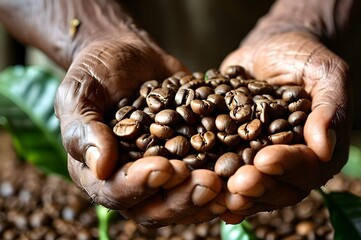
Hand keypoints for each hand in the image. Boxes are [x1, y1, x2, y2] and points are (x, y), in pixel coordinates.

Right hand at [55, 33, 222, 226]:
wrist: (128, 55)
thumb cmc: (96, 71)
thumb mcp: (79, 93)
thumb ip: (84, 129)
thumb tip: (100, 166)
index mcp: (98, 172)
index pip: (115, 191)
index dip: (139, 186)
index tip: (163, 167)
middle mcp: (132, 179)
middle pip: (155, 206)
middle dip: (182, 198)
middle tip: (208, 183)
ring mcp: (164, 171)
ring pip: (184, 198)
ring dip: (208, 196)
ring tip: (229, 182)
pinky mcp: (190, 156)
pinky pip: (206, 173)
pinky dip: (224, 175)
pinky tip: (244, 167)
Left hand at [219, 31, 350, 222]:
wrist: (269, 48)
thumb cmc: (302, 56)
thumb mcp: (325, 73)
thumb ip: (331, 108)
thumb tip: (325, 148)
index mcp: (322, 148)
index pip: (311, 167)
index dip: (289, 166)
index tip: (264, 159)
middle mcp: (296, 163)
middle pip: (283, 189)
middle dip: (261, 187)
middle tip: (238, 183)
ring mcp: (266, 162)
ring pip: (258, 190)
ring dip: (240, 195)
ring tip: (220, 191)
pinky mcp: (240, 156)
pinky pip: (233, 176)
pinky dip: (221, 187)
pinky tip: (206, 190)